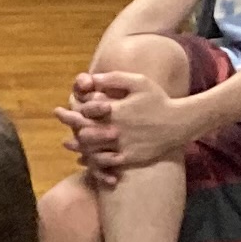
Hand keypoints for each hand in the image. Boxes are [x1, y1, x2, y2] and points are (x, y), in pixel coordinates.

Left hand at [68, 68, 189, 172]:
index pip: (85, 111)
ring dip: (78, 146)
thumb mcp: (139, 82)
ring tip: (69, 143)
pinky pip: (106, 163)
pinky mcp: (130, 158)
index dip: (74, 108)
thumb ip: (114, 78)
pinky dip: (94, 161)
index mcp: (116, 110)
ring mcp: (123, 145)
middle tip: (61, 118)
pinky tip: (86, 159)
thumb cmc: (158, 99)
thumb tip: (91, 78)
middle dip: (70, 125)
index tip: (66, 106)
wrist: (179, 123)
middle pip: (84, 132)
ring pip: (92, 150)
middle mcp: (117, 129)